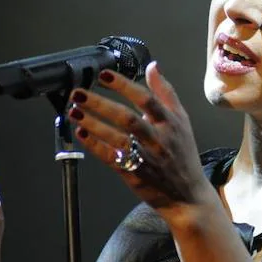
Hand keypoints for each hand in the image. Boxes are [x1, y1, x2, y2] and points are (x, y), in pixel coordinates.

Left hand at [67, 61, 217, 224]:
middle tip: (79, 93)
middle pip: (128, 118)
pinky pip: (111, 158)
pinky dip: (95, 145)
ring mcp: (146, 158)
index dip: (124, 85)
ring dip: (93, 123)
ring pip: (117, 138)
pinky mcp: (134, 174)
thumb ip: (166, 93)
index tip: (104, 75)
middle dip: (101, 104)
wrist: (187, 195)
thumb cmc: (183, 155)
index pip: (146, 99)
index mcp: (170, 123)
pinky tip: (81, 133)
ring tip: (74, 111)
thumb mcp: (182, 121)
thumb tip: (153, 66)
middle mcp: (159, 140)